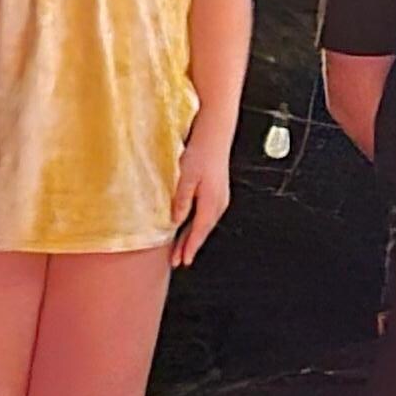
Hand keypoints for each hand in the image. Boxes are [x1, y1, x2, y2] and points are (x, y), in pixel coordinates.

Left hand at [171, 136, 233, 268]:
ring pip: (205, 224)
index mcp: (211, 202)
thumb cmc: (200, 153)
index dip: (189, 247)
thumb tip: (176, 221)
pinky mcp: (218, 193)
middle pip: (203, 230)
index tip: (182, 260)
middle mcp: (219, 203)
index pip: (199, 231)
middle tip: (178, 260)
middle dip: (190, 246)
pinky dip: (197, 225)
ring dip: (193, 236)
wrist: (214, 135)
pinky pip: (207, 215)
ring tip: (181, 248)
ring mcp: (220, 198)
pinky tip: (190, 227)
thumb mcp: (186, 178)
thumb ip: (181, 201)